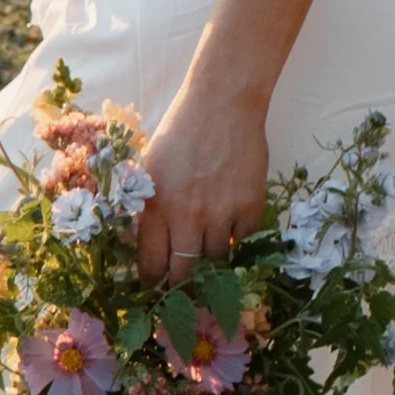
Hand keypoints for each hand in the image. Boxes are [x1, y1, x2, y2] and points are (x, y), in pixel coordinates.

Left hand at [133, 84, 268, 288]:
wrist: (222, 104)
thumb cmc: (179, 132)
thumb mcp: (149, 170)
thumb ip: (147, 209)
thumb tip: (144, 247)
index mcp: (156, 207)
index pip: (152, 265)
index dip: (152, 284)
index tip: (154, 290)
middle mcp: (187, 216)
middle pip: (185, 274)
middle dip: (181, 287)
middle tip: (182, 289)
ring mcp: (221, 213)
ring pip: (216, 261)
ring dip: (210, 261)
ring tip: (206, 251)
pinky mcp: (250, 207)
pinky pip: (243, 241)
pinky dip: (236, 239)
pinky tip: (229, 227)